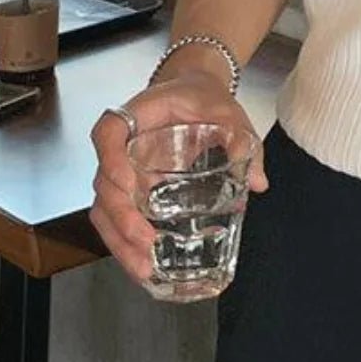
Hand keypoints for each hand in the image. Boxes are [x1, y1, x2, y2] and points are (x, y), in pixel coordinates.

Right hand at [89, 64, 266, 285]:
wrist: (193, 94)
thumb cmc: (202, 98)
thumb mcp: (225, 109)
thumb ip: (240, 138)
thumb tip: (258, 182)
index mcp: (133, 117)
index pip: (107, 134)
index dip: (111, 159)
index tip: (127, 182)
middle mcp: (119, 146)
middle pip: (102, 182)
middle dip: (120, 217)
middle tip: (145, 242)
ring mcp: (121, 171)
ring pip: (104, 208)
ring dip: (119, 240)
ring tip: (144, 267)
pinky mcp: (132, 190)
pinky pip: (119, 218)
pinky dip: (127, 242)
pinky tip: (145, 264)